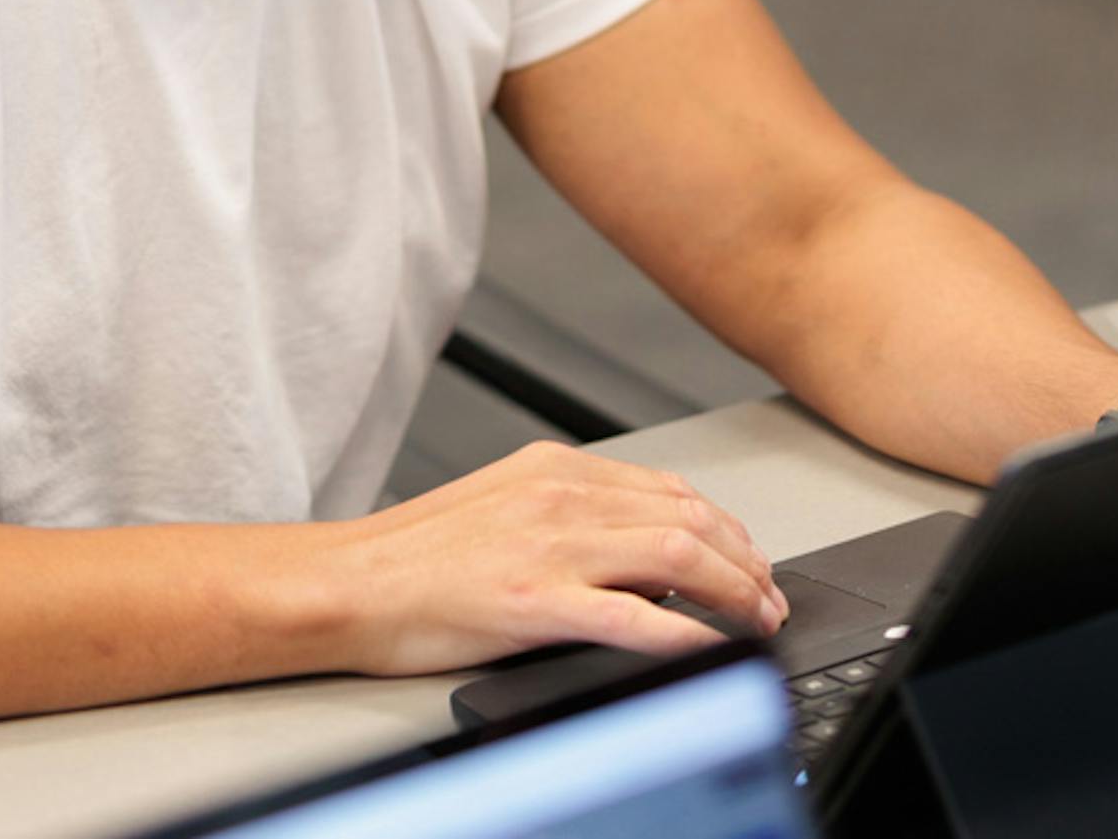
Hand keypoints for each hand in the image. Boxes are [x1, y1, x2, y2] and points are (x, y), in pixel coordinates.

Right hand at [311, 440, 786, 676]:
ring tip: (757, 621)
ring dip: (732, 591)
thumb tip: (641, 554)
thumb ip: (573, 517)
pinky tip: (710, 646)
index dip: (726, 530)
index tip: (750, 561)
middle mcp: (561, 496)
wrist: (346, 583)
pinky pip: (632, 615)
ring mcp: (549, 546)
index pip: (670, 491)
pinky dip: (684, 632)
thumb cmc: (414, 557)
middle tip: (770, 600)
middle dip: (746, 563)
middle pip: (688, 518)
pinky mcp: (533, 599)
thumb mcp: (504, 508)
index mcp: (556, 470)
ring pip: (676, 555)